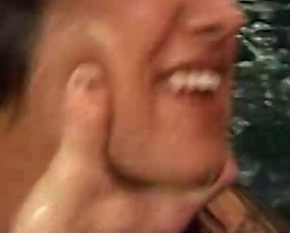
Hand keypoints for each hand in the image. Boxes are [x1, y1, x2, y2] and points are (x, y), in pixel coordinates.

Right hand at [11, 64, 235, 232]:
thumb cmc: (70, 231)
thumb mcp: (76, 176)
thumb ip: (87, 127)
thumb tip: (91, 72)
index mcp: (171, 207)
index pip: (219, 172)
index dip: (219, 136)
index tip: (208, 101)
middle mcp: (162, 215)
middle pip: (187, 169)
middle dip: (180, 132)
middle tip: (167, 92)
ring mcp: (136, 219)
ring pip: (157, 176)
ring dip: (150, 146)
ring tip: (136, 107)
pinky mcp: (109, 219)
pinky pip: (129, 182)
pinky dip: (124, 159)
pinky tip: (103, 139)